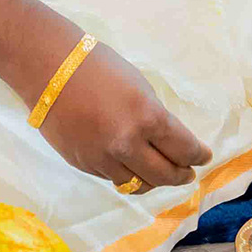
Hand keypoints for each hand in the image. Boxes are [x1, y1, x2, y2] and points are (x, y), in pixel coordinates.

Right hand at [33, 43, 211, 193]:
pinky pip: (112, 177)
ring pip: (138, 184)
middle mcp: (127, 143)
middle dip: (181, 175)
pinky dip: (125, 174)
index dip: (198, 156)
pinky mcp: (83, 164)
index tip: (203, 157)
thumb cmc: (98, 66)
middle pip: (165, 175)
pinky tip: (129, 165)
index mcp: (147, 117)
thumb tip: (166, 141)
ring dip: (153, 181)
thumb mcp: (139, 87)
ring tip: (160, 175)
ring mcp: (103, 158)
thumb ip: (154, 118)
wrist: (48, 68)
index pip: (184, 148)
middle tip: (187, 173)